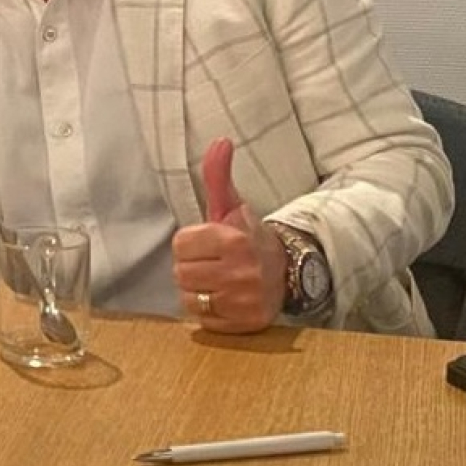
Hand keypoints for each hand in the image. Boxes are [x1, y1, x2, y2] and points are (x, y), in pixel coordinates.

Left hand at [170, 137, 286, 332]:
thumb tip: (220, 141)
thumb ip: (218, 175)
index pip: (180, 244)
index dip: (189, 244)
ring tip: (216, 282)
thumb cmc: (246, 237)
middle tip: (212, 263)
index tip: (207, 243)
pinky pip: (204, 321)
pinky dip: (208, 312)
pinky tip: (223, 299)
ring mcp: (245, 300)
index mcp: (233, 239)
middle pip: (181, 273)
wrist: (285, 271)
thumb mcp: (231, 205)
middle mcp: (241, 270)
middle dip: (191, 268)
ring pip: (189, 299)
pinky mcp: (247, 324)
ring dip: (197, 291)